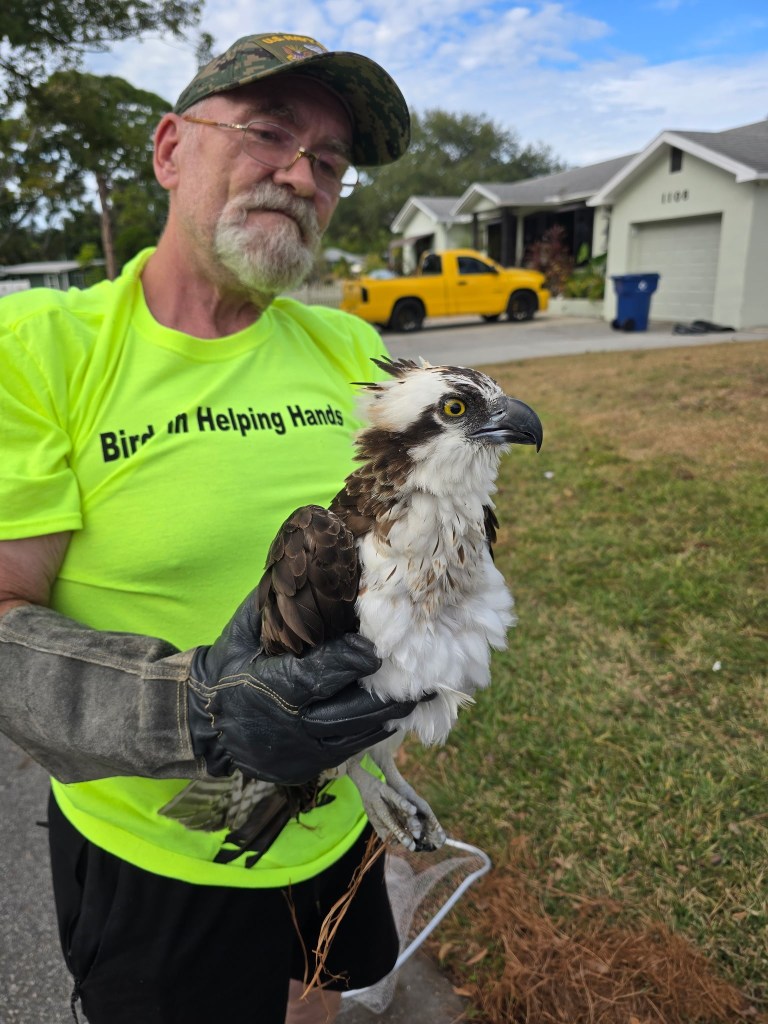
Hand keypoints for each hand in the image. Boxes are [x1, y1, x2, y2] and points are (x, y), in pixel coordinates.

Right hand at [187, 590, 415, 784]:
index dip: (349, 662)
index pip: (317, 676)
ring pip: (354, 735)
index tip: (377, 650)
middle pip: (348, 713)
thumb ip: (274, 606)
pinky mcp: (306, 766)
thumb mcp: (243, 632)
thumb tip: (304, 565)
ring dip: (388, 716)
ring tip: (419, 697)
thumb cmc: (227, 667)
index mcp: (271, 688)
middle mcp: (289, 725)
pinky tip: (392, 718)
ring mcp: (300, 750)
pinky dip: (371, 733)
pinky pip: (347, 751)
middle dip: (389, 696)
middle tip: (423, 680)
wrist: (203, 722)